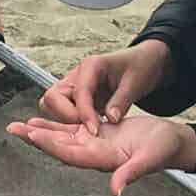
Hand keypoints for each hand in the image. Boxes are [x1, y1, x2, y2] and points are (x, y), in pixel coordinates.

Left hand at [4, 112, 192, 195]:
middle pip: (59, 147)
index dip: (52, 145)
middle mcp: (93, 154)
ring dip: (39, 133)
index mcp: (103, 159)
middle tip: (12, 129)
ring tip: (16, 126)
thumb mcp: (149, 159)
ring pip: (61, 139)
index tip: (33, 135)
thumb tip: (116, 191)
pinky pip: (70, 131)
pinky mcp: (97, 135)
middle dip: (36, 138)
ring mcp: (94, 145)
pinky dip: (54, 126)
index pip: (71, 154)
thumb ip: (131, 173)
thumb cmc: (164, 149)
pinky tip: (38, 122)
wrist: (171, 142)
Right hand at [39, 42, 171, 133]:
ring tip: (90, 130)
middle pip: (52, 98)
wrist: (142, 63)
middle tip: (89, 130)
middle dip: (65, 117)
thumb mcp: (136, 82)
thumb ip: (122, 100)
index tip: (94, 131)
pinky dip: (71, 123)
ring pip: (52, 106)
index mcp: (91, 66)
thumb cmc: (139, 67)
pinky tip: (91, 130)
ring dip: (65, 121)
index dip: (84, 113)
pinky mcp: (76, 99)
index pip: (78, 91)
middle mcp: (76, 76)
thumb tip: (110, 119)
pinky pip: (63, 112)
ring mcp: (73, 87)